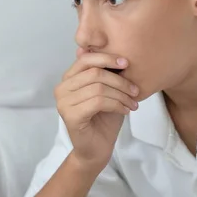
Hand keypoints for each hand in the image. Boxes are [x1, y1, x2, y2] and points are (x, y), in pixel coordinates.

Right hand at [55, 48, 139, 169]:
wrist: (97, 149)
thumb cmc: (103, 119)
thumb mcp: (108, 91)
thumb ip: (106, 73)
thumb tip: (109, 47)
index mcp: (68, 79)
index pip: (86, 59)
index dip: (107, 58)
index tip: (127, 63)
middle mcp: (61, 88)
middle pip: (95, 73)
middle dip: (119, 80)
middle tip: (135, 90)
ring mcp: (63, 102)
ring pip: (99, 87)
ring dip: (121, 94)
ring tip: (132, 102)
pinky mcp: (70, 116)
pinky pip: (99, 102)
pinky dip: (117, 104)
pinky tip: (125, 110)